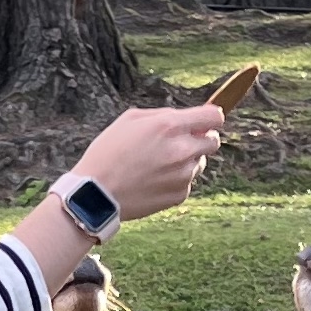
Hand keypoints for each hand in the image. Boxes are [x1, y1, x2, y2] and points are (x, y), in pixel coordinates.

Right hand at [69, 103, 222, 224]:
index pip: (214, 116)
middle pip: (213, 141)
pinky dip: (176, 180)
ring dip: (186, 160)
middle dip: (201, 139)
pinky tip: (153, 180)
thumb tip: (183, 119)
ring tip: (157, 164)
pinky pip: (187, 182)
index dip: (210, 117)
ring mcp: (183, 175)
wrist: (97, 193)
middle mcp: (182, 150)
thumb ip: (162, 115)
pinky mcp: (180, 195)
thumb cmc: (108, 152)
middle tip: (180, 143)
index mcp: (170, 126)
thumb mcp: (130, 119)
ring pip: (199, 163)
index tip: (204, 121)